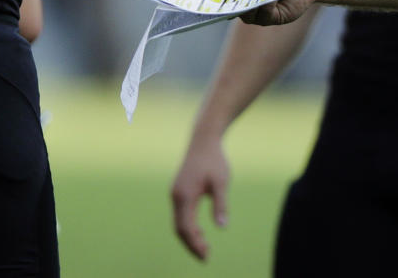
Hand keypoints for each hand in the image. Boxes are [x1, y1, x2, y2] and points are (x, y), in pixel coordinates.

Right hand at [170, 134, 229, 260]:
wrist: (203, 140)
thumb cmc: (214, 160)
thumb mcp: (221, 182)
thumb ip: (220, 204)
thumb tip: (222, 227)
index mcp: (184, 196)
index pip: (185, 228)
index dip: (194, 244)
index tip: (206, 256)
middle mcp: (176, 197)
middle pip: (179, 229)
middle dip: (191, 244)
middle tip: (206, 257)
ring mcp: (175, 194)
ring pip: (178, 223)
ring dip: (190, 237)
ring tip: (204, 248)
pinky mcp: (179, 191)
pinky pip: (180, 215)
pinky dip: (188, 227)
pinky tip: (199, 232)